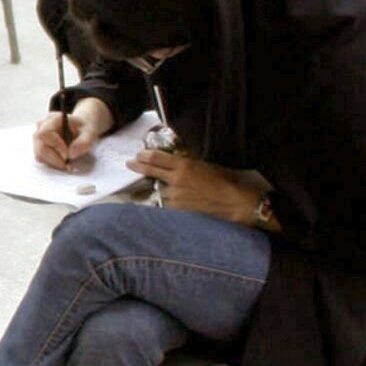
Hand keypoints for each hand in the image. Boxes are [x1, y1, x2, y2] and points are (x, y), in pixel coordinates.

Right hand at [33, 98, 113, 168]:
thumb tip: (71, 154)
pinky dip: (52, 163)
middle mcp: (41, 127)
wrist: (79, 129)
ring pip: (39, 155)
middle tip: (69, 165)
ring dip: (54, 162)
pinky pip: (41, 158)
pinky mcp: (38, 146)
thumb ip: (84, 142)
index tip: (68, 155)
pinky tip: (62, 162)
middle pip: (41, 147)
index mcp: (53, 119)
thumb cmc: (83, 129)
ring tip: (67, 164)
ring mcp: (38, 137)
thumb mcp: (90, 133)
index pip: (45, 134)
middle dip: (55, 159)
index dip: (55, 146)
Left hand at [128, 150, 257, 221]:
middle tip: (131, 163)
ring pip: (161, 189)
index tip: (138, 155)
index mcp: (184, 165)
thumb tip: (174, 165)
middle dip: (139, 167)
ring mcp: (175, 195)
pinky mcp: (177, 209)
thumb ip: (187, 165)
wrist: (234, 202)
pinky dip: (171, 201)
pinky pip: (168, 202)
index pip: (156, 158)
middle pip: (151, 171)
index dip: (144, 156)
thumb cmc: (225, 182)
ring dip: (164, 189)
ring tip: (182, 191)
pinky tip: (183, 201)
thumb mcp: (206, 165)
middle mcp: (176, 180)